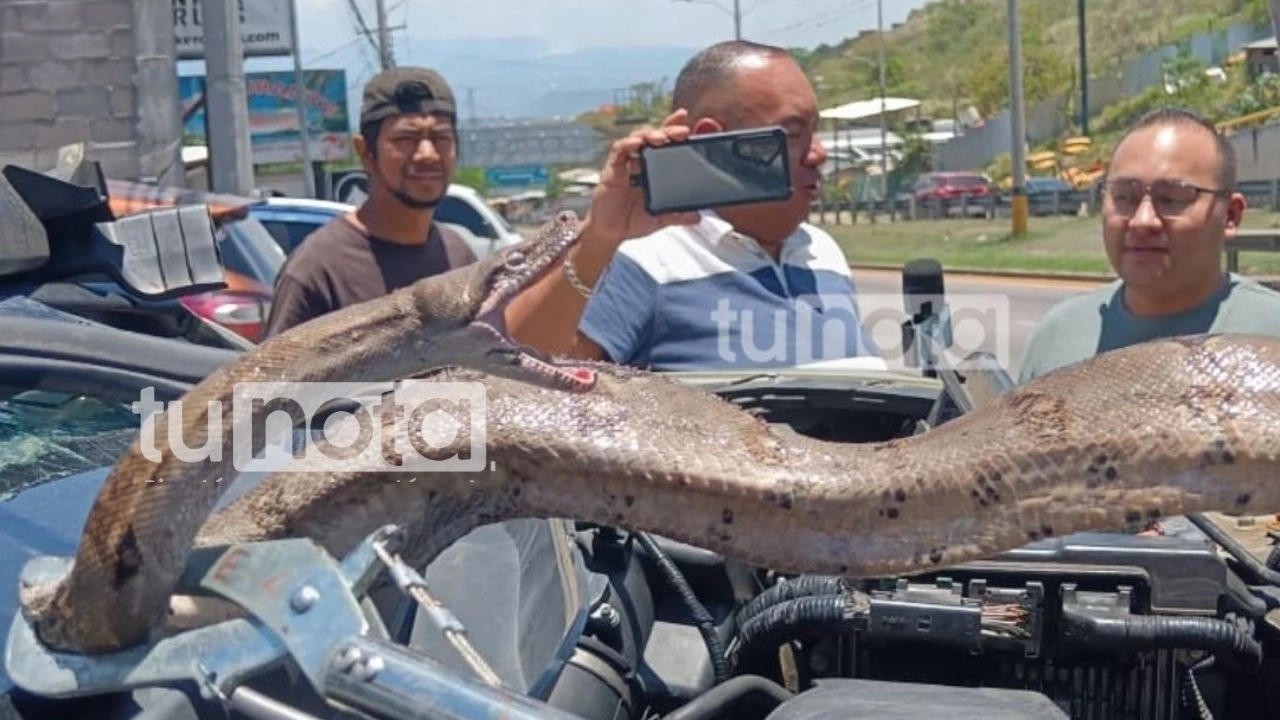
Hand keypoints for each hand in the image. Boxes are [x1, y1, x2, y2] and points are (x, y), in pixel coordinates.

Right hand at [579, 109, 700, 248]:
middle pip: (655, 136)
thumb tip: (697, 217)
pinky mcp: (612, 169)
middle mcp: (641, 161)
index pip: (666, 144)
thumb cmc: (633, 220)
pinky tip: (638, 143)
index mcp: (655, 168)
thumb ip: (678, 216)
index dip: (676, 130)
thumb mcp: (660, 219)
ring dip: (651, 134)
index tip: (688, 123)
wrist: (610, 232)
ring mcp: (626, 163)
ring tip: (663, 137)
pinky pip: (619, 150)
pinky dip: (628, 144)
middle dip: (669, 129)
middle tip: (683, 131)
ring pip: (638, 138)